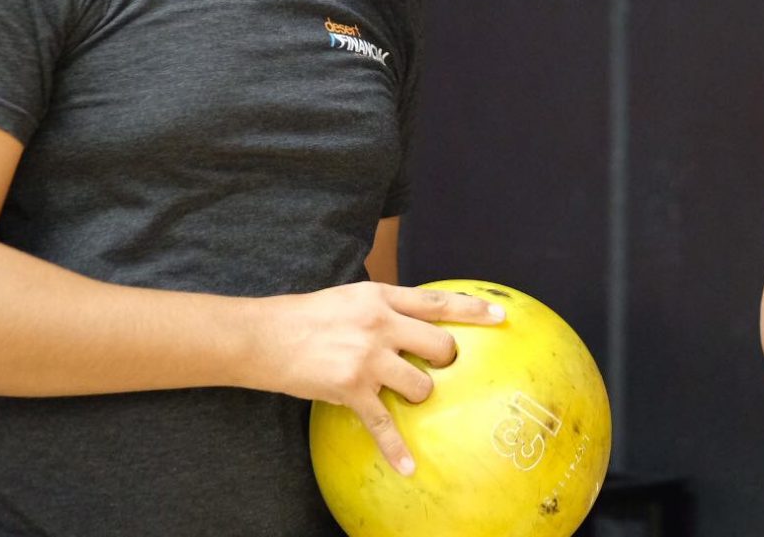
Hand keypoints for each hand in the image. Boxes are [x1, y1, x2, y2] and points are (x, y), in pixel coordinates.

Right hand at [253, 281, 504, 474]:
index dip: (472, 310)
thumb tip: (417, 315)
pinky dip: (396, 448)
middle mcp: (380, 325)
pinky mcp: (351, 389)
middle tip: (435, 365)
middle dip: (445, 361)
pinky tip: (408, 467)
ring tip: (405, 392)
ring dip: (420, 394)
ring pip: (421, 386)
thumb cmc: (308, 316)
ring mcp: (367, 359)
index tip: (499, 318)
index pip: (437, 303)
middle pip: (440, 347)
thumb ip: (386, 306)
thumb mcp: (352, 297)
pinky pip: (383, 424)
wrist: (264, 337)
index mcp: (381, 298)